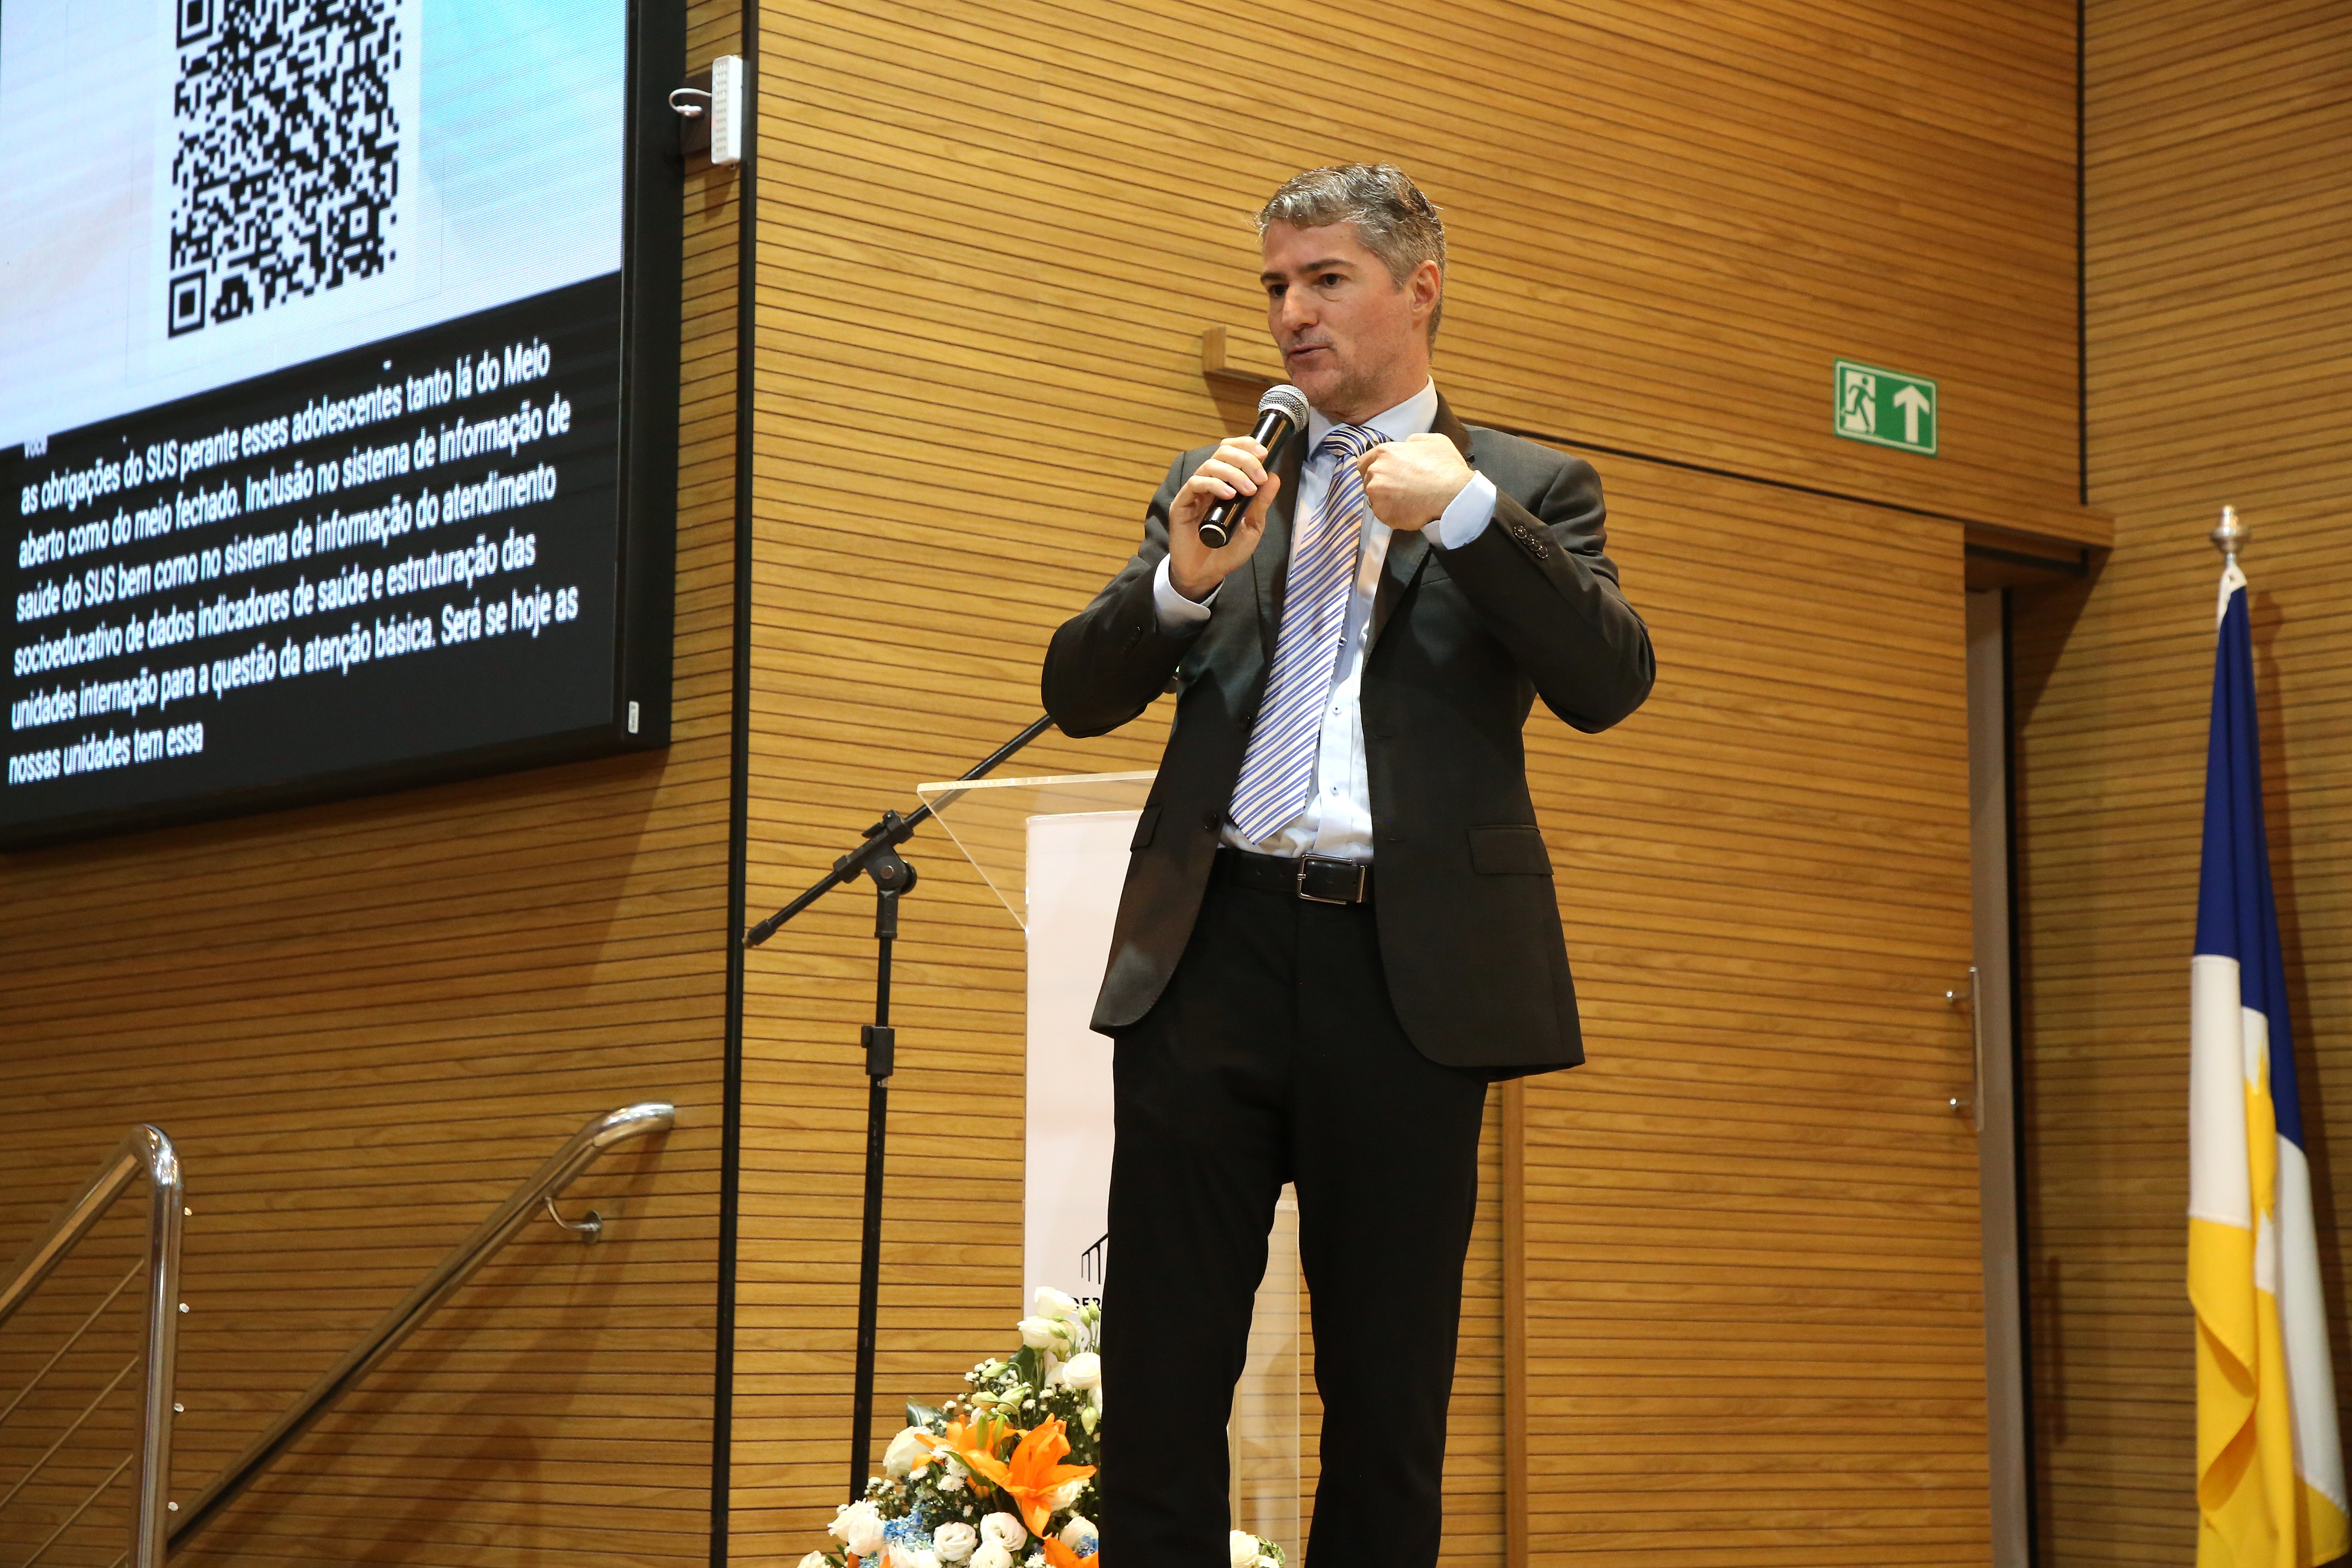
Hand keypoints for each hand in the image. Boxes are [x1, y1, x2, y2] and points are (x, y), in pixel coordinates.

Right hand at [1168, 436, 1280, 600]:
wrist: (1207, 574)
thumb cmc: (1228, 550)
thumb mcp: (1252, 526)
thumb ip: (1261, 503)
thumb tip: (1275, 477)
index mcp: (1225, 483)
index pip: (1231, 452)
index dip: (1246, 446)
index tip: (1264, 454)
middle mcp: (1209, 483)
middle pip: (1222, 453)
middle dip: (1244, 459)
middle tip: (1259, 476)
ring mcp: (1195, 493)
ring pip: (1210, 465)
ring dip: (1233, 473)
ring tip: (1247, 490)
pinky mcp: (1182, 504)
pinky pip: (1195, 483)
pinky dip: (1213, 484)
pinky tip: (1228, 495)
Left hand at [1355, 433, 1471, 532]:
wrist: (1453, 493)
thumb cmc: (1445, 467)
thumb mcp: (1433, 441)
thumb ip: (1413, 441)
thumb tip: (1406, 445)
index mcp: (1384, 452)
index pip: (1364, 463)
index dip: (1373, 470)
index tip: (1385, 476)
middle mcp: (1376, 471)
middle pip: (1369, 482)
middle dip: (1382, 486)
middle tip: (1402, 490)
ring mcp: (1377, 494)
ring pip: (1376, 500)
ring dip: (1388, 502)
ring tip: (1409, 502)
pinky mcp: (1383, 513)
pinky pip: (1384, 516)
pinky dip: (1395, 516)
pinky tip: (1411, 511)